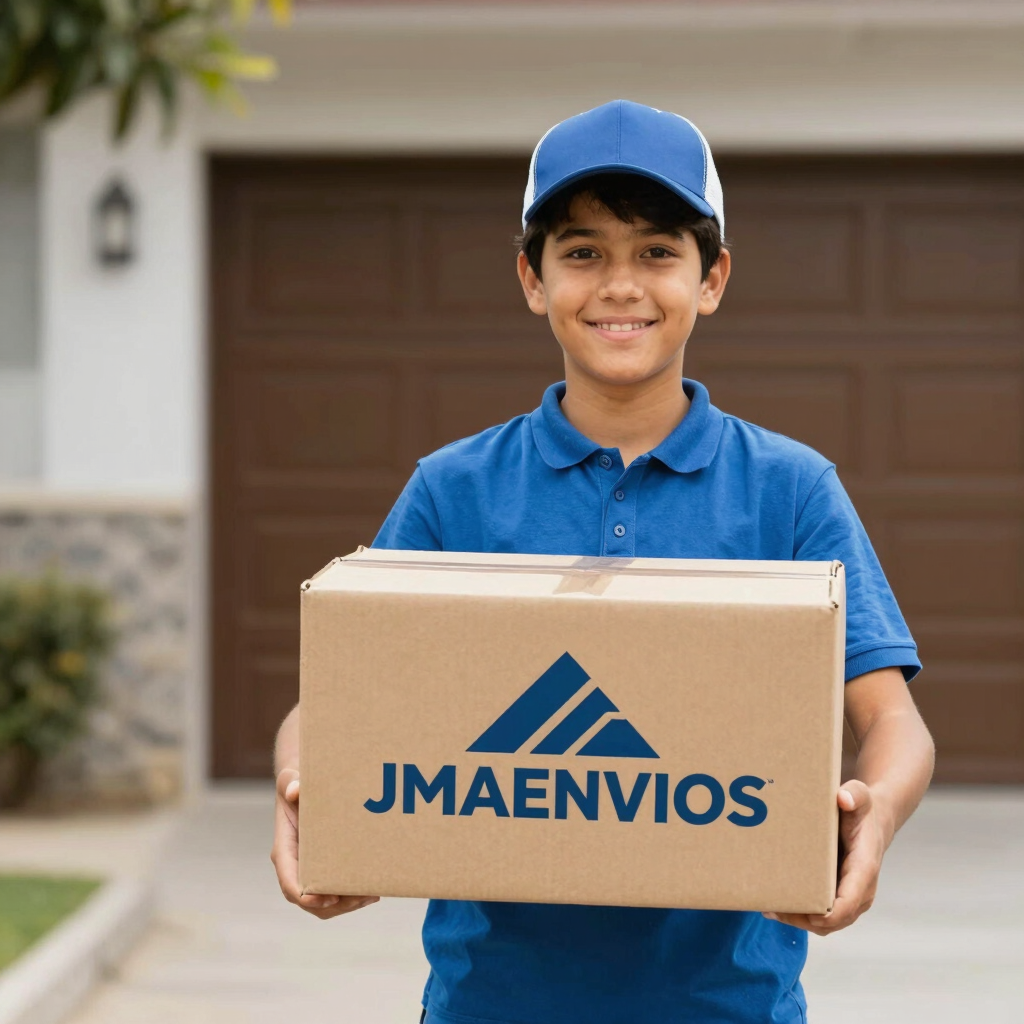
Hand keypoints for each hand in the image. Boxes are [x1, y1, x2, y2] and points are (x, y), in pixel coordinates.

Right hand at [270, 768, 378, 919]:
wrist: (301, 789)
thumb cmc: (296, 784)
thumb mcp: (290, 780)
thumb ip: (291, 783)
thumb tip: (294, 791)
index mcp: (285, 851)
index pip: (290, 882)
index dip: (306, 896)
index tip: (328, 898)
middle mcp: (294, 866)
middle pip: (308, 900)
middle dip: (333, 905)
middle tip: (361, 897)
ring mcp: (308, 871)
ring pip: (322, 903)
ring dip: (345, 905)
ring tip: (371, 895)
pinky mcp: (322, 870)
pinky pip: (332, 894)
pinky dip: (350, 898)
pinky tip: (371, 891)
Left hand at [763, 780, 886, 936]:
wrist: (871, 822)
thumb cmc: (862, 810)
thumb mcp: (861, 796)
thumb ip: (855, 795)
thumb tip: (843, 798)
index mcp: (864, 869)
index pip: (849, 902)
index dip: (828, 913)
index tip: (805, 913)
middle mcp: (861, 890)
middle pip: (834, 920)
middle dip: (803, 919)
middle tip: (772, 907)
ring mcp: (851, 898)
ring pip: (826, 924)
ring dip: (799, 921)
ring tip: (768, 908)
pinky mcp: (839, 896)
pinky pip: (822, 916)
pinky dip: (801, 916)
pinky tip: (776, 906)